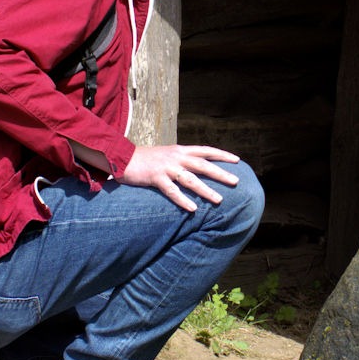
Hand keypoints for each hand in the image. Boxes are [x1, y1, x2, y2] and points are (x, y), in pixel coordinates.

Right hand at [118, 144, 240, 211]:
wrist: (122, 157)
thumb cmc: (147, 160)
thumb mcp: (167, 155)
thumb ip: (181, 160)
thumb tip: (197, 168)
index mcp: (180, 150)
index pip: (206, 150)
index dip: (222, 155)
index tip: (237, 160)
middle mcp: (176, 157)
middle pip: (203, 165)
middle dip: (220, 173)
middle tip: (236, 181)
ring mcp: (166, 167)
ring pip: (190, 179)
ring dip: (205, 190)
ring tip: (219, 200)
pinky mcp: (155, 178)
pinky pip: (172, 191)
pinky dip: (183, 200)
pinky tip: (193, 209)